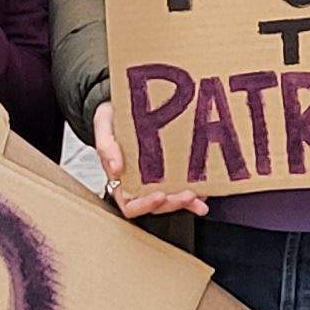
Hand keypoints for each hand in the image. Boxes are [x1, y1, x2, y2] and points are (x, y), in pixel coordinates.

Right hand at [92, 100, 208, 217]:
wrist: (125, 103)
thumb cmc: (112, 117)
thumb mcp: (103, 125)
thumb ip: (106, 146)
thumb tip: (115, 170)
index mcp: (121, 180)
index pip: (130, 205)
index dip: (145, 206)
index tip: (159, 196)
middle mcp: (140, 184)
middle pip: (156, 206)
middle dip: (173, 204)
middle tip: (188, 195)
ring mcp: (157, 178)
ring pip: (172, 199)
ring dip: (186, 202)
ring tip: (199, 197)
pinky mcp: (171, 170)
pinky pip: (184, 185)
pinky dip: (196, 191)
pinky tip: (206, 189)